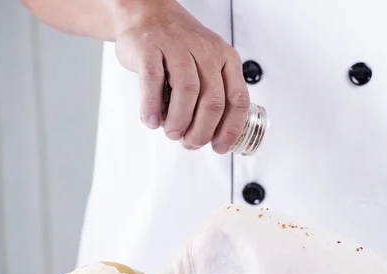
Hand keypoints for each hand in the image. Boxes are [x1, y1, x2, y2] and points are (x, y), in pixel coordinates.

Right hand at [113, 0, 248, 152]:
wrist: (148, 14)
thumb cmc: (179, 47)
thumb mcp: (208, 64)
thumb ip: (214, 95)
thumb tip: (212, 137)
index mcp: (226, 59)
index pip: (238, 99)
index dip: (231, 128)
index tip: (220, 146)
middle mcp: (206, 52)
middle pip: (213, 101)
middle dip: (202, 131)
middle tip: (190, 143)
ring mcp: (178, 47)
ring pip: (188, 91)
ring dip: (180, 121)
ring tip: (173, 134)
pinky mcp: (150, 48)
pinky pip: (153, 80)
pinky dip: (152, 106)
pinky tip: (152, 121)